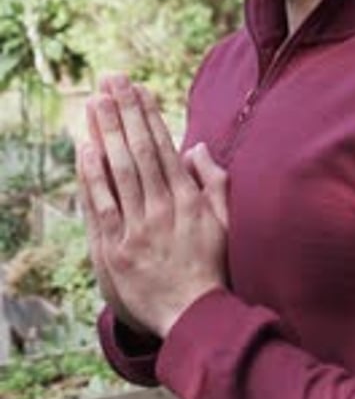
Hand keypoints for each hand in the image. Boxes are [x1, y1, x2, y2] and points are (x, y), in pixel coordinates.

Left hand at [77, 74, 228, 338]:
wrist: (192, 317)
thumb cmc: (210, 266)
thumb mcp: (225, 222)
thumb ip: (214, 182)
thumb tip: (196, 147)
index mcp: (187, 200)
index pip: (163, 147)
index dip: (150, 115)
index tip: (139, 89)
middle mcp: (161, 209)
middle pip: (138, 151)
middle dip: (125, 112)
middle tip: (113, 80)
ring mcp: (135, 229)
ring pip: (118, 171)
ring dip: (106, 133)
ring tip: (96, 102)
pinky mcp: (113, 250)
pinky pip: (101, 206)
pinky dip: (92, 176)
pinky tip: (86, 147)